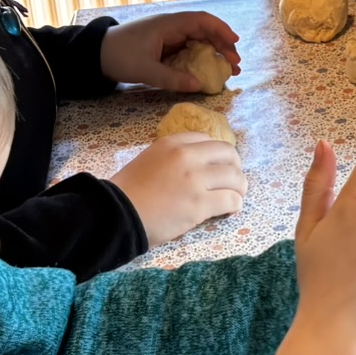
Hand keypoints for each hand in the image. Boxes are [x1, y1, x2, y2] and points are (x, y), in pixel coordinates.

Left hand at [100, 11, 240, 89]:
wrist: (95, 55)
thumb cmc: (118, 56)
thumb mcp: (145, 70)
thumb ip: (172, 78)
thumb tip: (199, 86)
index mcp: (168, 24)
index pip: (202, 20)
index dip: (221, 30)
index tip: (234, 43)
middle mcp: (172, 27)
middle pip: (205, 31)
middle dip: (223, 46)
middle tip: (236, 64)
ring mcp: (168, 37)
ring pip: (198, 42)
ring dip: (214, 53)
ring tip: (228, 69)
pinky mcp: (164, 48)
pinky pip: (189, 51)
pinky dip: (201, 59)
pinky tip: (208, 71)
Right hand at [111, 133, 247, 244]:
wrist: (115, 214)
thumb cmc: (128, 191)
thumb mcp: (148, 160)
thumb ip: (172, 158)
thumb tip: (196, 166)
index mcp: (172, 144)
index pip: (207, 140)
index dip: (217, 154)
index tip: (219, 165)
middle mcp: (186, 156)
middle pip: (228, 154)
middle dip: (235, 167)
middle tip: (234, 180)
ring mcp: (195, 180)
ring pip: (235, 177)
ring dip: (240, 187)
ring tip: (236, 196)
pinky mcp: (199, 204)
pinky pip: (231, 200)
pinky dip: (235, 205)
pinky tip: (231, 209)